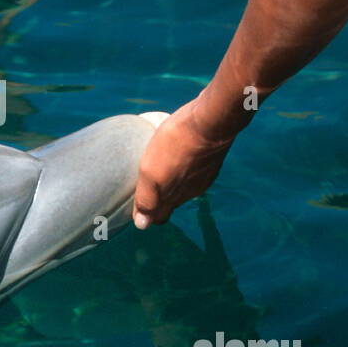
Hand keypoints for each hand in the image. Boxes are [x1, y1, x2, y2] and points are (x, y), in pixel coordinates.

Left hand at [133, 97, 235, 227]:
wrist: (211, 121)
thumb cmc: (176, 144)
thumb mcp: (152, 171)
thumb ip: (147, 199)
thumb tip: (142, 225)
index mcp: (175, 197)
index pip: (159, 217)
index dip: (146, 214)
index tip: (136, 204)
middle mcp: (191, 192)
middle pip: (171, 202)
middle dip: (158, 199)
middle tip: (143, 184)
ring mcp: (204, 177)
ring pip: (184, 187)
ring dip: (172, 182)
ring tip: (159, 166)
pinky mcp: (212, 162)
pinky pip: (195, 171)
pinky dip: (185, 168)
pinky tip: (178, 153)